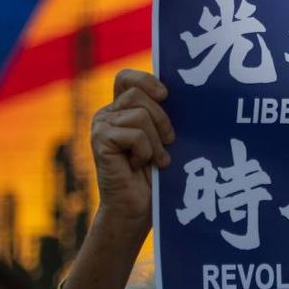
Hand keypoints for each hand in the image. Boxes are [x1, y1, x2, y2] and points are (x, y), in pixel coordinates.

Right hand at [64, 68, 175, 288]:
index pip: (126, 77)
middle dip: (162, 119)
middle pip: (140, 94)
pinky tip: (139, 166)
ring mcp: (100, 126)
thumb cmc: (156, 176)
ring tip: (153, 160)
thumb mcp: (163, 138)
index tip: (166, 95)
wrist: (136, 211)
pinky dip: (146, 151)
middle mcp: (106, 114)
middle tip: (167, 144)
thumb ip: (163, 114)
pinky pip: (135, 133)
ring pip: (140, 114)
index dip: (146, 80)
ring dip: (155, 141)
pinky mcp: (100, 140)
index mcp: (120, 110)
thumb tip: (188, 89)